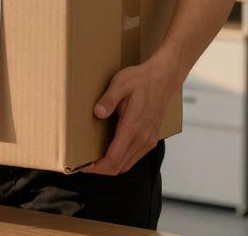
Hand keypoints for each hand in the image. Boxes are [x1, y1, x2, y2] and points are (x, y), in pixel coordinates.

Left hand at [82, 56, 182, 175]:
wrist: (164, 79)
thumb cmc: (141, 80)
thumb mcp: (120, 84)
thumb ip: (108, 99)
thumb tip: (97, 113)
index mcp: (132, 127)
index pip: (113, 158)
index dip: (97, 167)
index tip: (83, 166)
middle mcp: (142, 138)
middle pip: (119, 166)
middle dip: (101, 169)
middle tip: (84, 164)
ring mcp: (148, 140)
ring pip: (127, 164)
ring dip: (111, 166)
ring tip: (95, 160)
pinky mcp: (151, 139)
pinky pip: (134, 157)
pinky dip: (121, 160)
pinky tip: (111, 152)